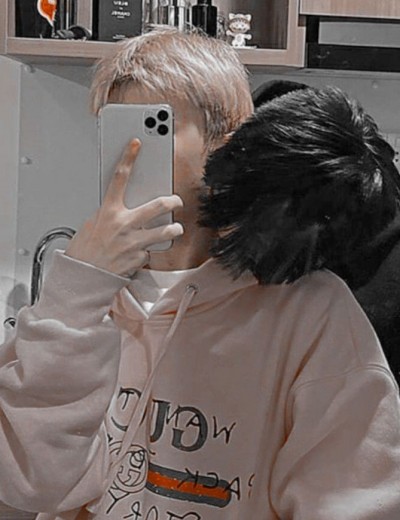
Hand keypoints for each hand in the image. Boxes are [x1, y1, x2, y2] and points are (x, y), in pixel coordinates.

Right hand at [65, 139, 183, 276]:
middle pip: (159, 205)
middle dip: (174, 201)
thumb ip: (111, 213)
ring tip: (176, 228)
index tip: (136, 144)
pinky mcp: (140, 258)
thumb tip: (125, 207)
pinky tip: (138, 255)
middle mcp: (124, 225)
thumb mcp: (93, 224)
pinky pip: (151, 251)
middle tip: (177, 201)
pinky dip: (147, 252)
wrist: (83, 277)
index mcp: (109, 212)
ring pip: (166, 231)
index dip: (128, 157)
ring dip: (175, 229)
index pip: (119, 177)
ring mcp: (135, 242)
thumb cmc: (85, 251)